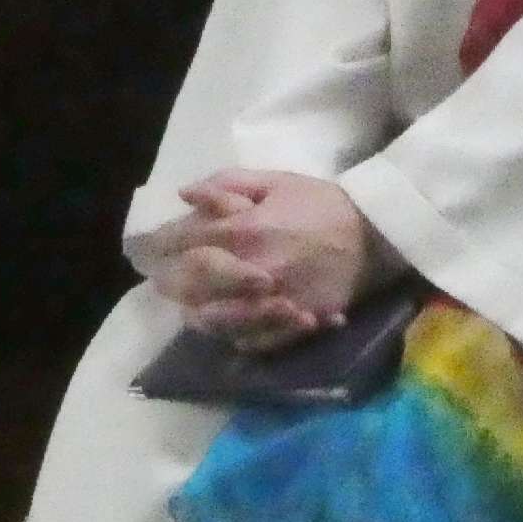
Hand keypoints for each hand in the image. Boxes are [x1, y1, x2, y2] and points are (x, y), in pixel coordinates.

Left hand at [143, 169, 378, 350]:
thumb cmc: (321, 204)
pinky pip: (245, 340)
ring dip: (194, 311)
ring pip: (210, 319)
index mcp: (242, 231)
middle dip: (168, 279)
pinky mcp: (289, 326)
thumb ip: (226, 186)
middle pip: (187, 285)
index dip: (158, 244)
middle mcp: (249, 272)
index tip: (148, 246)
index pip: (181, 242)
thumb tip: (183, 195)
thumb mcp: (275, 181)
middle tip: (162, 278)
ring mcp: (268, 304)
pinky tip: (225, 322)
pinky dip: (230, 333)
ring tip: (189, 305)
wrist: (374, 236)